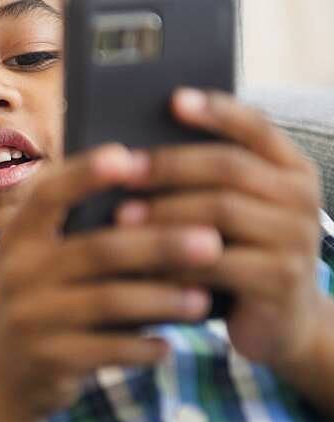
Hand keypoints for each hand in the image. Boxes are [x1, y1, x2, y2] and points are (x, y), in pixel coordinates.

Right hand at [0, 144, 221, 421]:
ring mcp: (31, 316)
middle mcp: (18, 270)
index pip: (50, 194)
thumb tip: (162, 200)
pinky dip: (143, 347)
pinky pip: (109, 350)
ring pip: (110, 301)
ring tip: (203, 299)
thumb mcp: (41, 262)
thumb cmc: (42, 303)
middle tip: (212, 241)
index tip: (130, 157)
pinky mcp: (48, 358)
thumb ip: (82, 233)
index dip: (87, 174)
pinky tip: (168, 345)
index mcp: (19, 236)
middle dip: (159, 244)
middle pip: (98, 249)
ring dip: (162, 300)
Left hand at [117, 88, 325, 371]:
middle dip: (169, 165)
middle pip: (229, 166)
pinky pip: (219, 263)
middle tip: (121, 169)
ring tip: (119, 218)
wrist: (282, 322)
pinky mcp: (281, 281)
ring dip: (165, 212)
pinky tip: (138, 261)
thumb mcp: (229, 210)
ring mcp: (296, 239)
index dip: (215, 111)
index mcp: (289, 167)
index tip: (173, 99)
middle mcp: (301, 197)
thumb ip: (202, 179)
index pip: (256, 125)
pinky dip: (173, 259)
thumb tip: (128, 150)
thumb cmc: (238, 252)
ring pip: (222, 212)